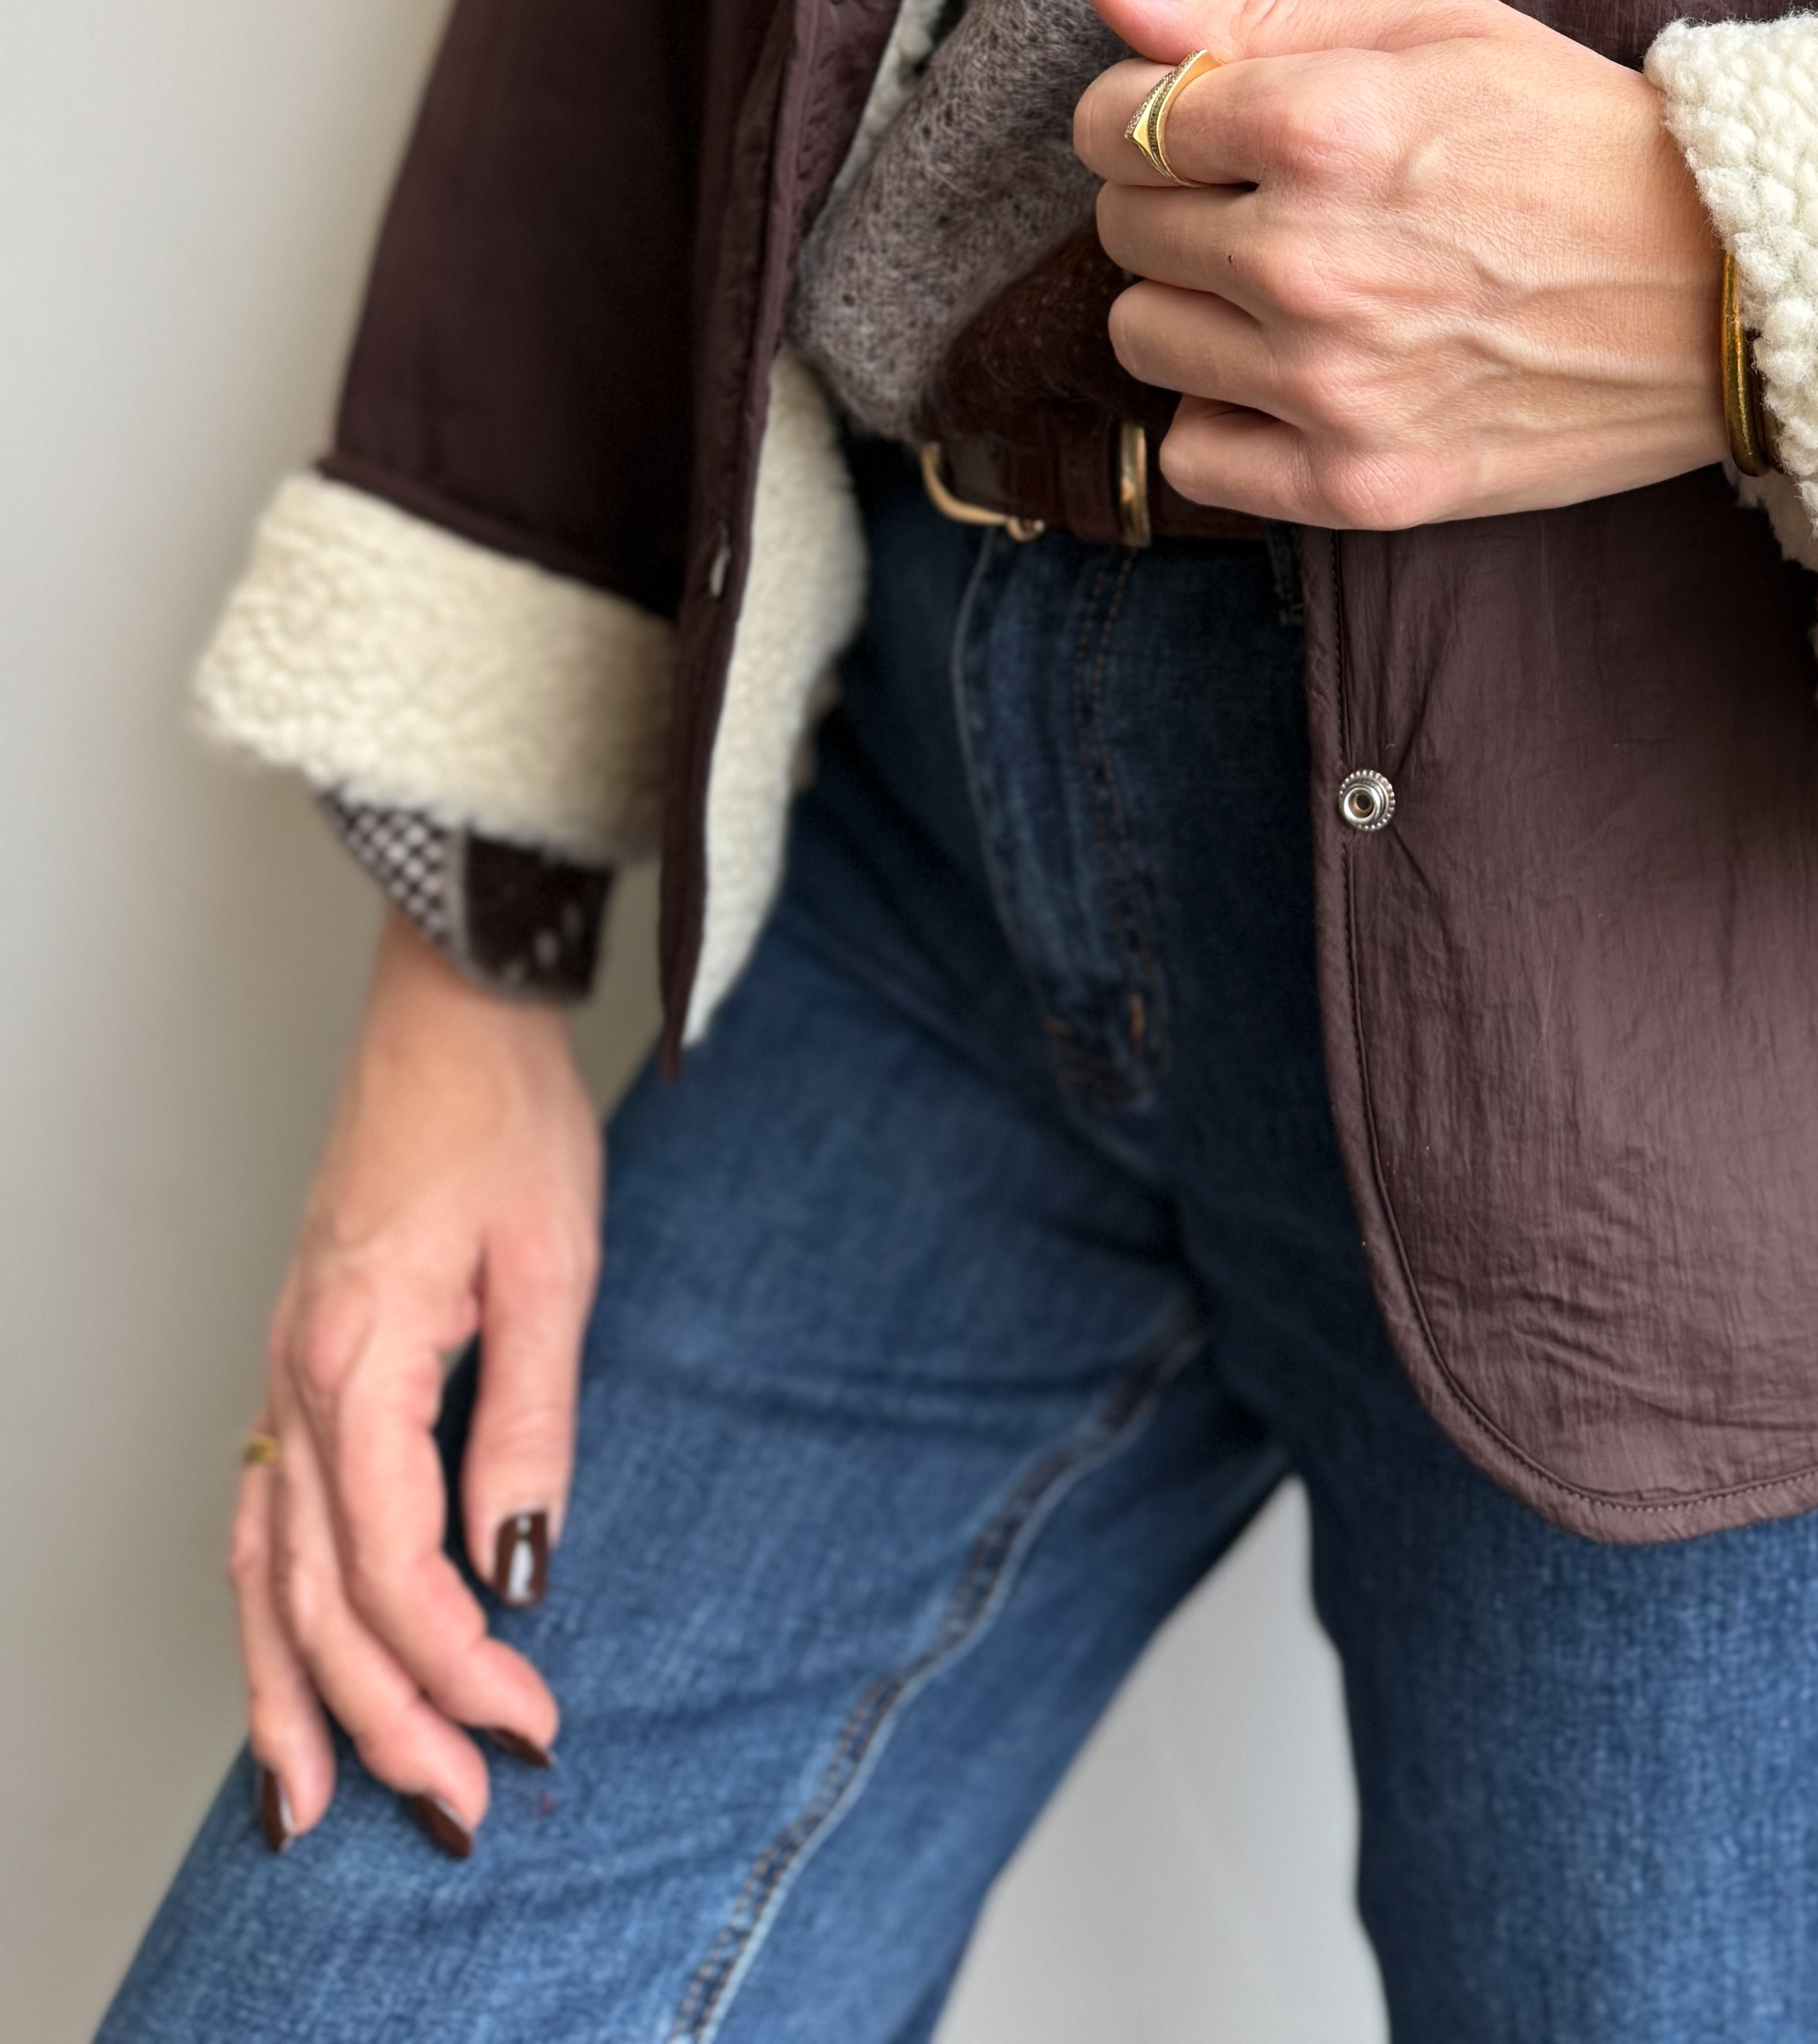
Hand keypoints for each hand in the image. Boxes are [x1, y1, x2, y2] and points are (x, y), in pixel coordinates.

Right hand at [233, 908, 599, 1851]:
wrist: (447, 1014)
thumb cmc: (504, 1117)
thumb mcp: (551, 1268)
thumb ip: (527, 1423)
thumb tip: (520, 1564)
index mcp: (361, 1360)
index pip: (394, 1567)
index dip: (455, 1665)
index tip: (526, 1726)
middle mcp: (299, 1383)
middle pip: (316, 1599)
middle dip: (381, 1720)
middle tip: (452, 1810)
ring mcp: (283, 1378)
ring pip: (261, 1578)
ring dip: (291, 1698)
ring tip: (312, 1810)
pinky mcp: (297, 1368)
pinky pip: (259, 1524)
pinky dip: (263, 1619)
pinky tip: (284, 1677)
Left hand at [1071, 0, 1729, 526]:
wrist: (1726, 290)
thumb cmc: (1580, 136)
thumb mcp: (1437, 26)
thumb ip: (1257, 11)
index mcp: (1321, 125)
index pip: (1115, 120)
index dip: (1148, 113)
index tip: (1204, 126)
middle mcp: (1308, 260)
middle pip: (1122, 227)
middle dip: (1179, 201)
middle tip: (1279, 200)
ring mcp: (1332, 384)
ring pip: (1144, 337)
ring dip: (1199, 306)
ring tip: (1299, 285)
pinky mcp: (1360, 485)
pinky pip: (1193, 456)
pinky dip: (1229, 414)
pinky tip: (1304, 374)